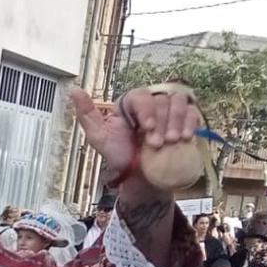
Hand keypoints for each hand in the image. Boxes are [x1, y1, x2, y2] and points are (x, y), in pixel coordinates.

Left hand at [69, 84, 203, 185]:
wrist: (140, 176)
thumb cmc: (119, 156)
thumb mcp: (99, 138)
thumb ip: (86, 114)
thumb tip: (73, 91)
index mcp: (129, 104)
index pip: (140, 95)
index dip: (146, 110)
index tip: (147, 128)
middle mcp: (151, 102)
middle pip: (161, 99)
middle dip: (160, 122)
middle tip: (156, 143)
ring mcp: (169, 110)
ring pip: (179, 101)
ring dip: (176, 121)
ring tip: (172, 141)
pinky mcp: (185, 119)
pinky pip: (193, 112)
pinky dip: (190, 123)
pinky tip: (185, 137)